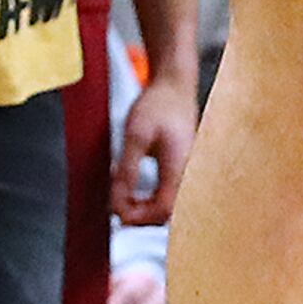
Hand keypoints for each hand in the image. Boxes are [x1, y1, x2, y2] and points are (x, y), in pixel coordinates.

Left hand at [113, 73, 195, 228]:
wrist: (174, 86)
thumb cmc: (159, 105)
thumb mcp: (135, 135)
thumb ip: (127, 170)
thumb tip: (118, 200)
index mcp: (179, 168)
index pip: (163, 209)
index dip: (138, 217)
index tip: (117, 212)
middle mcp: (187, 174)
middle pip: (166, 212)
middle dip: (138, 215)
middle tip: (115, 205)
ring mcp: (186, 172)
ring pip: (166, 205)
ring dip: (142, 206)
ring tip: (120, 195)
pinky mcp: (181, 169)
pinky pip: (166, 194)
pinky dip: (147, 197)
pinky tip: (132, 187)